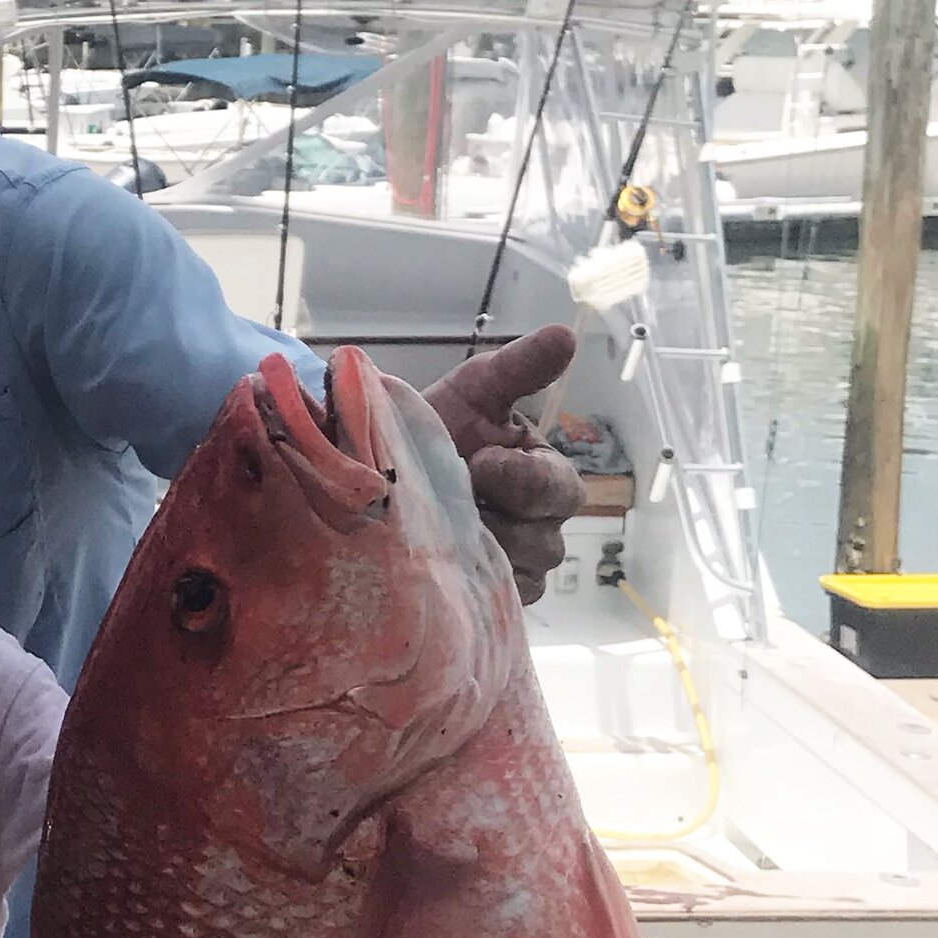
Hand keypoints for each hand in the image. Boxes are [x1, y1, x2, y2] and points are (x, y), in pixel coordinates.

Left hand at [403, 325, 584, 604]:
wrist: (372, 475)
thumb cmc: (430, 432)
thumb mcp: (470, 393)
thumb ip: (517, 368)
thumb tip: (565, 334)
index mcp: (545, 476)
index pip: (558, 489)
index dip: (520, 479)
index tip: (478, 461)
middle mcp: (540, 527)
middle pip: (545, 541)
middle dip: (496, 520)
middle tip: (448, 504)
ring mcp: (517, 568)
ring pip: (519, 575)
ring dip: (474, 554)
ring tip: (432, 534)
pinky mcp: (488, 600)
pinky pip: (492, 603)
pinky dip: (464, 586)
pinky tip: (432, 568)